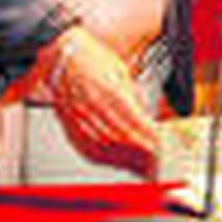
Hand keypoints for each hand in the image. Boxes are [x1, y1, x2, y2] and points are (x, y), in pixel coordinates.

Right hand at [37, 27, 159, 176]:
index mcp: (108, 89)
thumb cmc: (93, 60)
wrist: (61, 57)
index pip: (131, 119)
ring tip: (141, 164)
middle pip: (119, 136)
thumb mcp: (121, 71)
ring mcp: (79, 117)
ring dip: (124, 159)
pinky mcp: (70, 125)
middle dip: (140, 151)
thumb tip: (145, 116)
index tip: (160, 142)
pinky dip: (104, 158)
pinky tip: (116, 161)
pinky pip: (86, 147)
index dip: (147, 135)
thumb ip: (133, 95)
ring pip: (104, 146)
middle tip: (155, 157)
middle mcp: (92, 106)